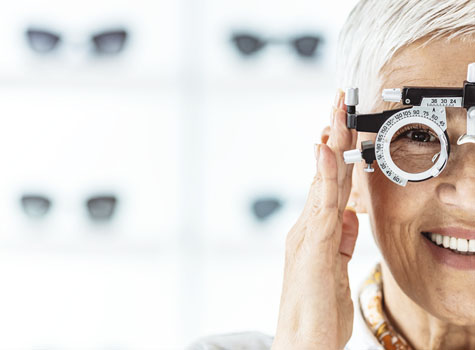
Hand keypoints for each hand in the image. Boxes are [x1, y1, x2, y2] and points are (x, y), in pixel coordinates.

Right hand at [271, 90, 358, 349]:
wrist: (301, 340)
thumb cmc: (317, 308)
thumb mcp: (337, 267)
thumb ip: (342, 239)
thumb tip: (351, 215)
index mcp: (318, 231)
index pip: (329, 184)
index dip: (336, 154)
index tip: (340, 126)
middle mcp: (308, 226)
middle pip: (324, 174)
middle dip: (333, 136)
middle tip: (338, 102)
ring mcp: (307, 234)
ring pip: (322, 182)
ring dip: (329, 146)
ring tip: (334, 114)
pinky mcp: (312, 246)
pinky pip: (322, 205)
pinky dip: (323, 176)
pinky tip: (325, 151)